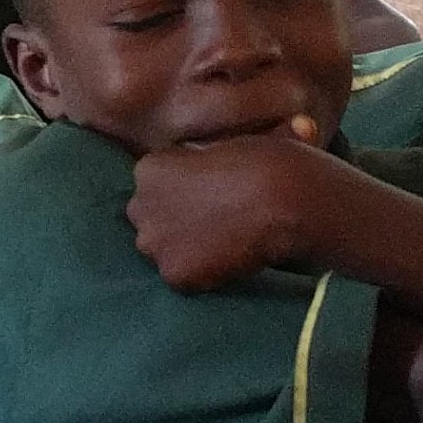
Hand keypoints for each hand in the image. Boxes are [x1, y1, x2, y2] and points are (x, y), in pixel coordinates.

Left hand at [125, 122, 339, 291]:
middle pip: (149, 219)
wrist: (283, 198)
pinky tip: (229, 260)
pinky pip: (184, 278)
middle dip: (173, 221)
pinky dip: (203, 274)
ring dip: (185, 248)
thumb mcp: (224, 144)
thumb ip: (206, 157)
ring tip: (223, 242)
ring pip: (163, 250)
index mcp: (147, 168)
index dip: (181, 191)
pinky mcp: (174, 274)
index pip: (153, 187)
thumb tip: (236, 149)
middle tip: (214, 221)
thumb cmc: (264, 161)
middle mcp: (140, 205)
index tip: (209, 194)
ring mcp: (155, 243)